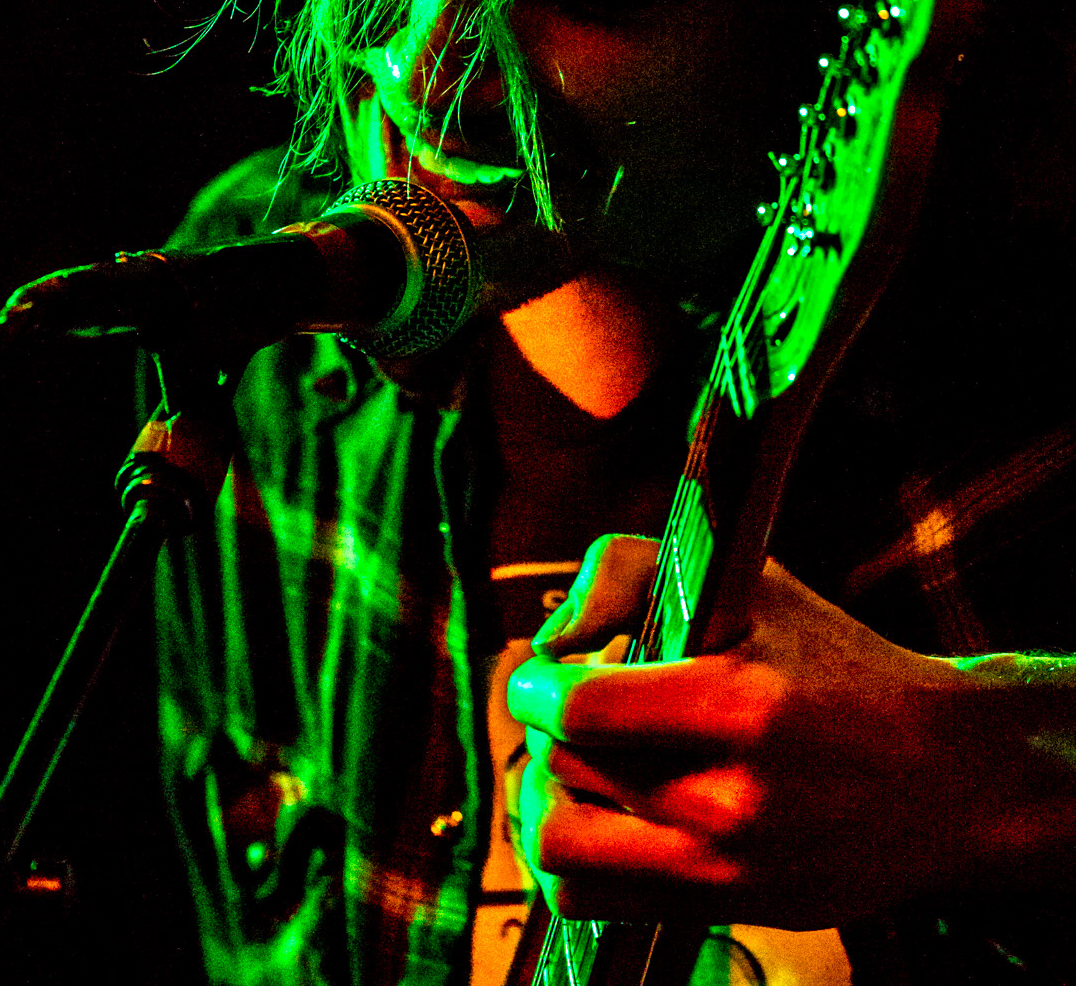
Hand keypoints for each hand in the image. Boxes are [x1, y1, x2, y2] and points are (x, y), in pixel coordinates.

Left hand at [507, 534, 1075, 926]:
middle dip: (543, 728)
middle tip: (561, 707)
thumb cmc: (840, 668)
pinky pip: (593, 903)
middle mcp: (729, 802)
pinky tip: (593, 813)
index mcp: (736, 708)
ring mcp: (728, 872)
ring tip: (569, 764)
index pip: (577, 709)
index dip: (533, 685)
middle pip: (564, 768)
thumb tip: (550, 638)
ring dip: (546, 798)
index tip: (541, 672)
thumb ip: (626, 573)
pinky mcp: (728, 912)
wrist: (951, 778)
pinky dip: (570, 858)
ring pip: (562, 850)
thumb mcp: (746, 583)